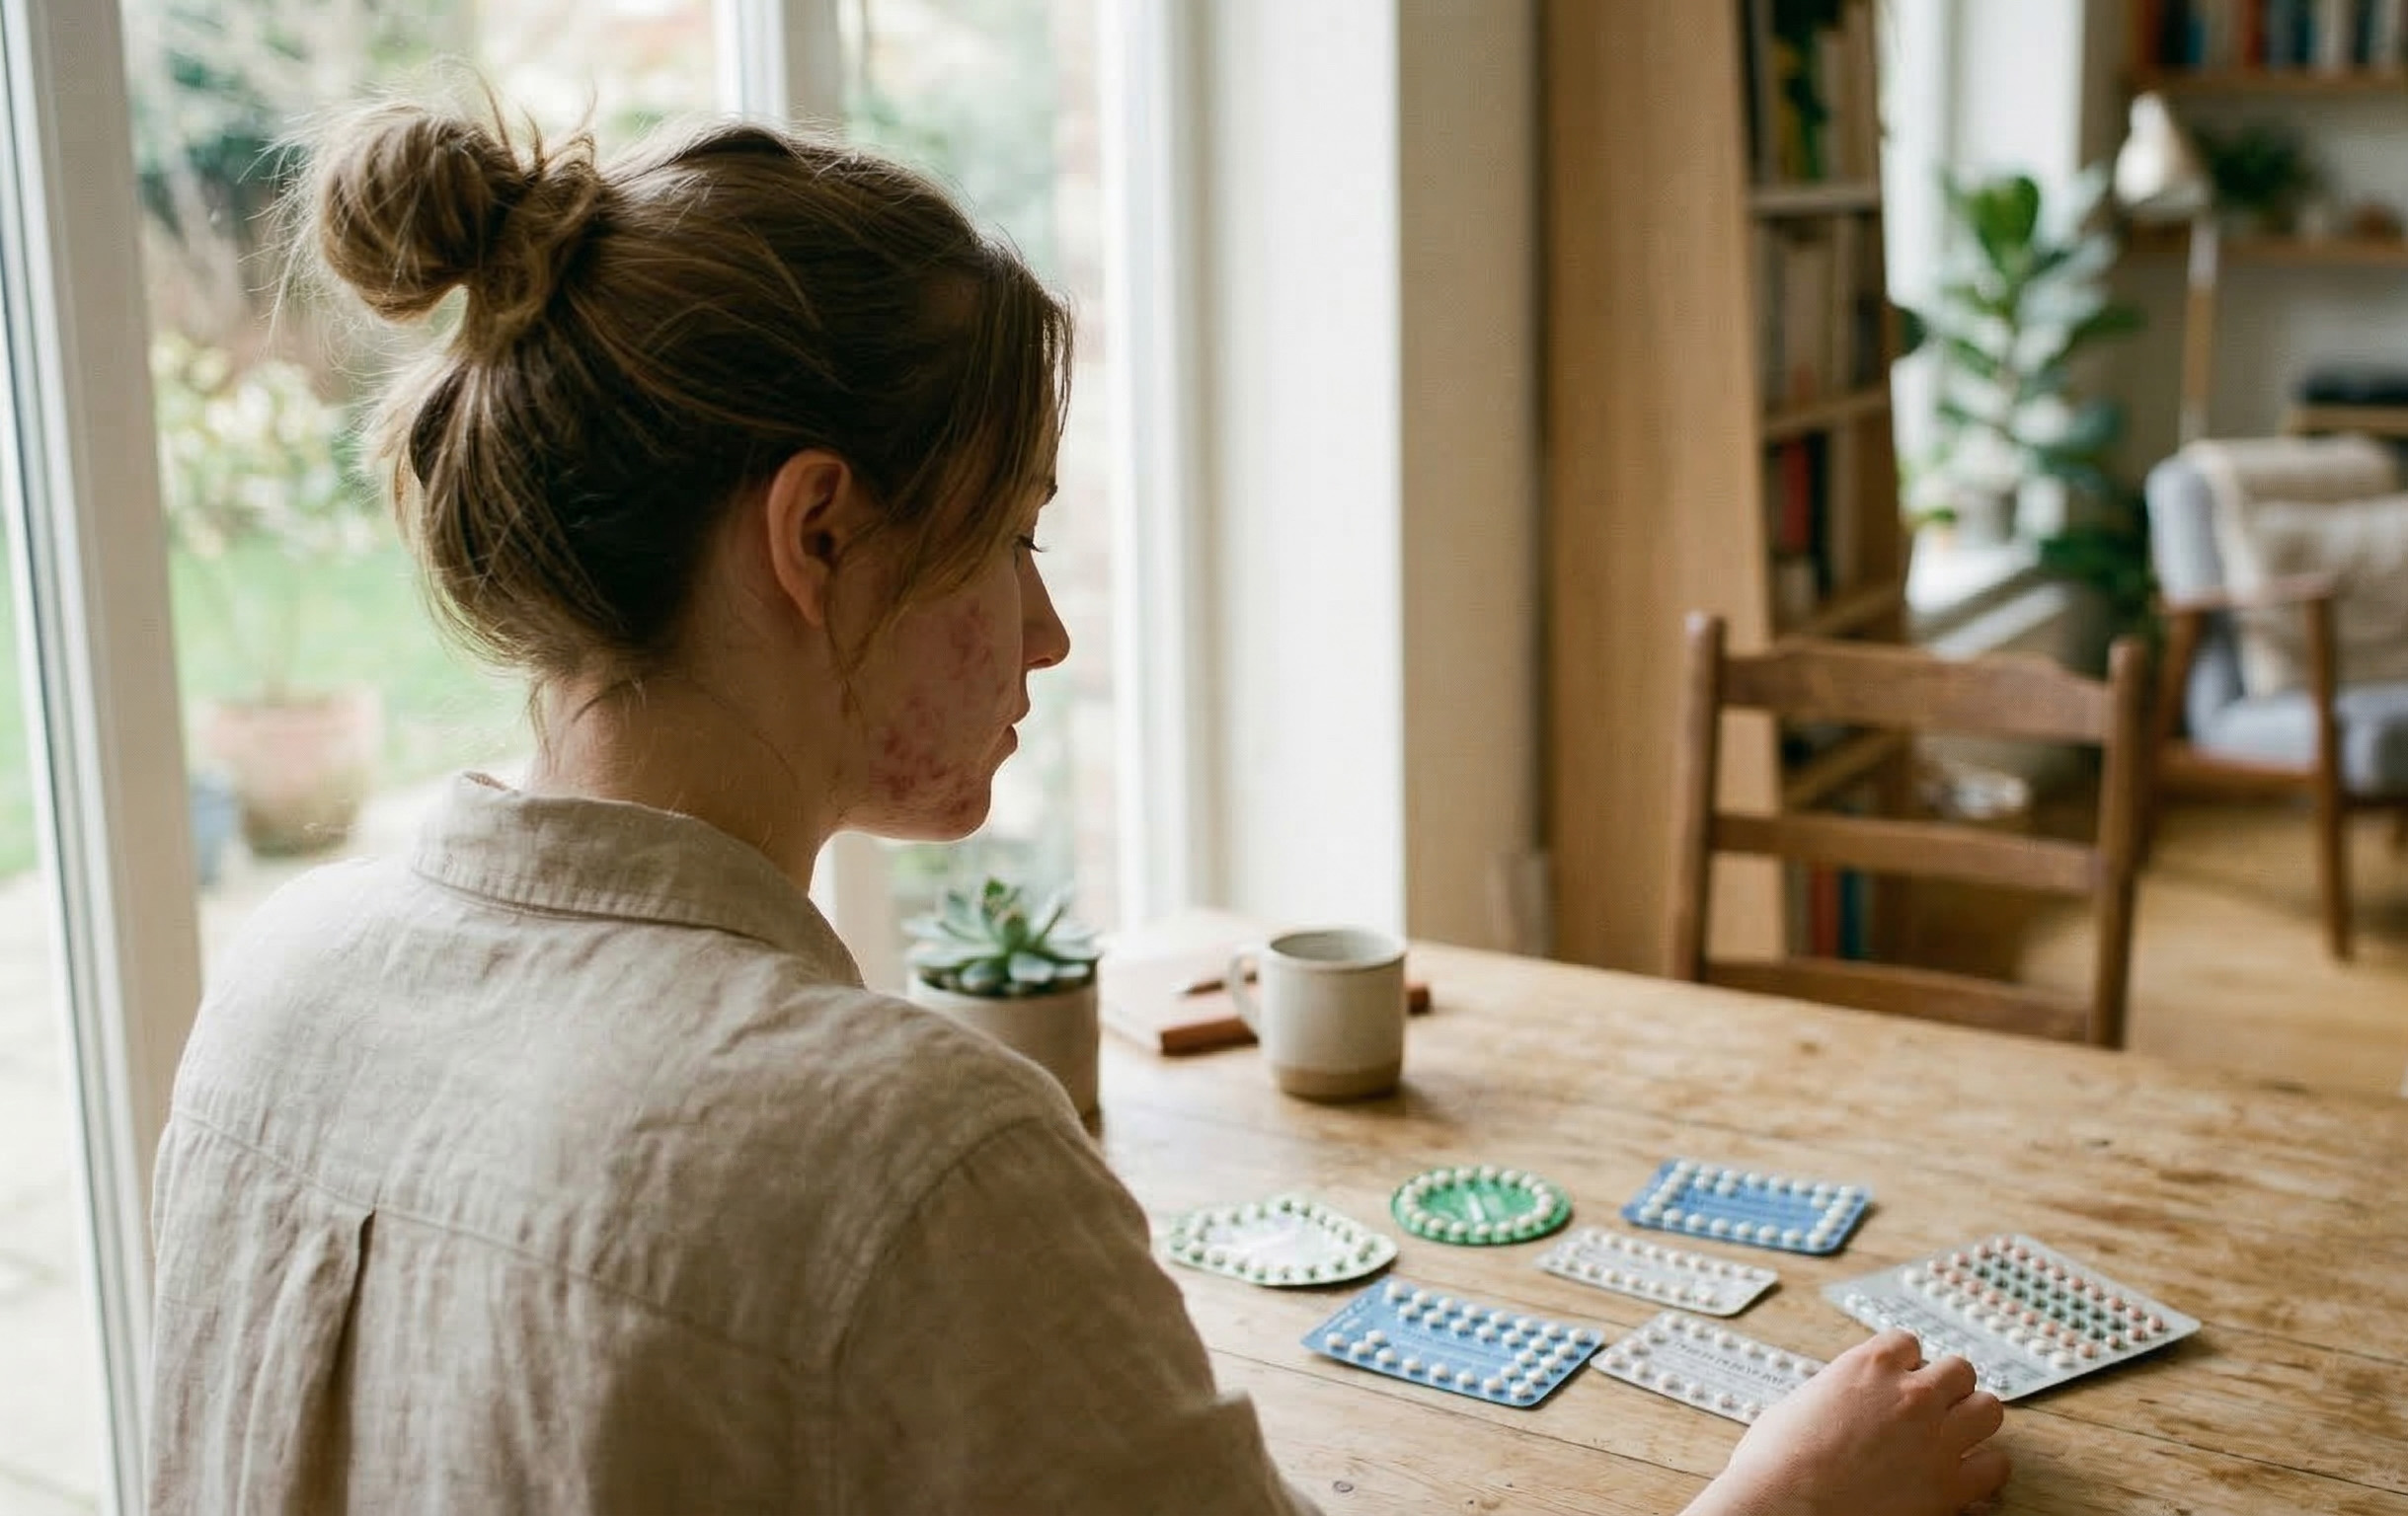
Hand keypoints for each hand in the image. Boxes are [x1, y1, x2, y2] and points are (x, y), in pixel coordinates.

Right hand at [1682, 1330, 2008, 1515]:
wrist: (1782, 1506)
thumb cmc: (1777, 1462)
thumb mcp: (1801, 1402)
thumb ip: (1837, 1391)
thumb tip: (1841, 1402)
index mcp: (1868, 1366)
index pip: (1908, 1342)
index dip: (1904, 1362)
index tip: (1899, 1378)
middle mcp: (1910, 1395)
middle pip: (1960, 1370)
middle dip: (1948, 1387)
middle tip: (1933, 1407)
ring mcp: (1936, 1438)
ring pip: (1989, 1408)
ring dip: (1973, 1419)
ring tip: (1956, 1435)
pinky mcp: (1950, 1485)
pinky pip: (1996, 1465)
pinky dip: (1984, 1470)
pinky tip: (1964, 1475)